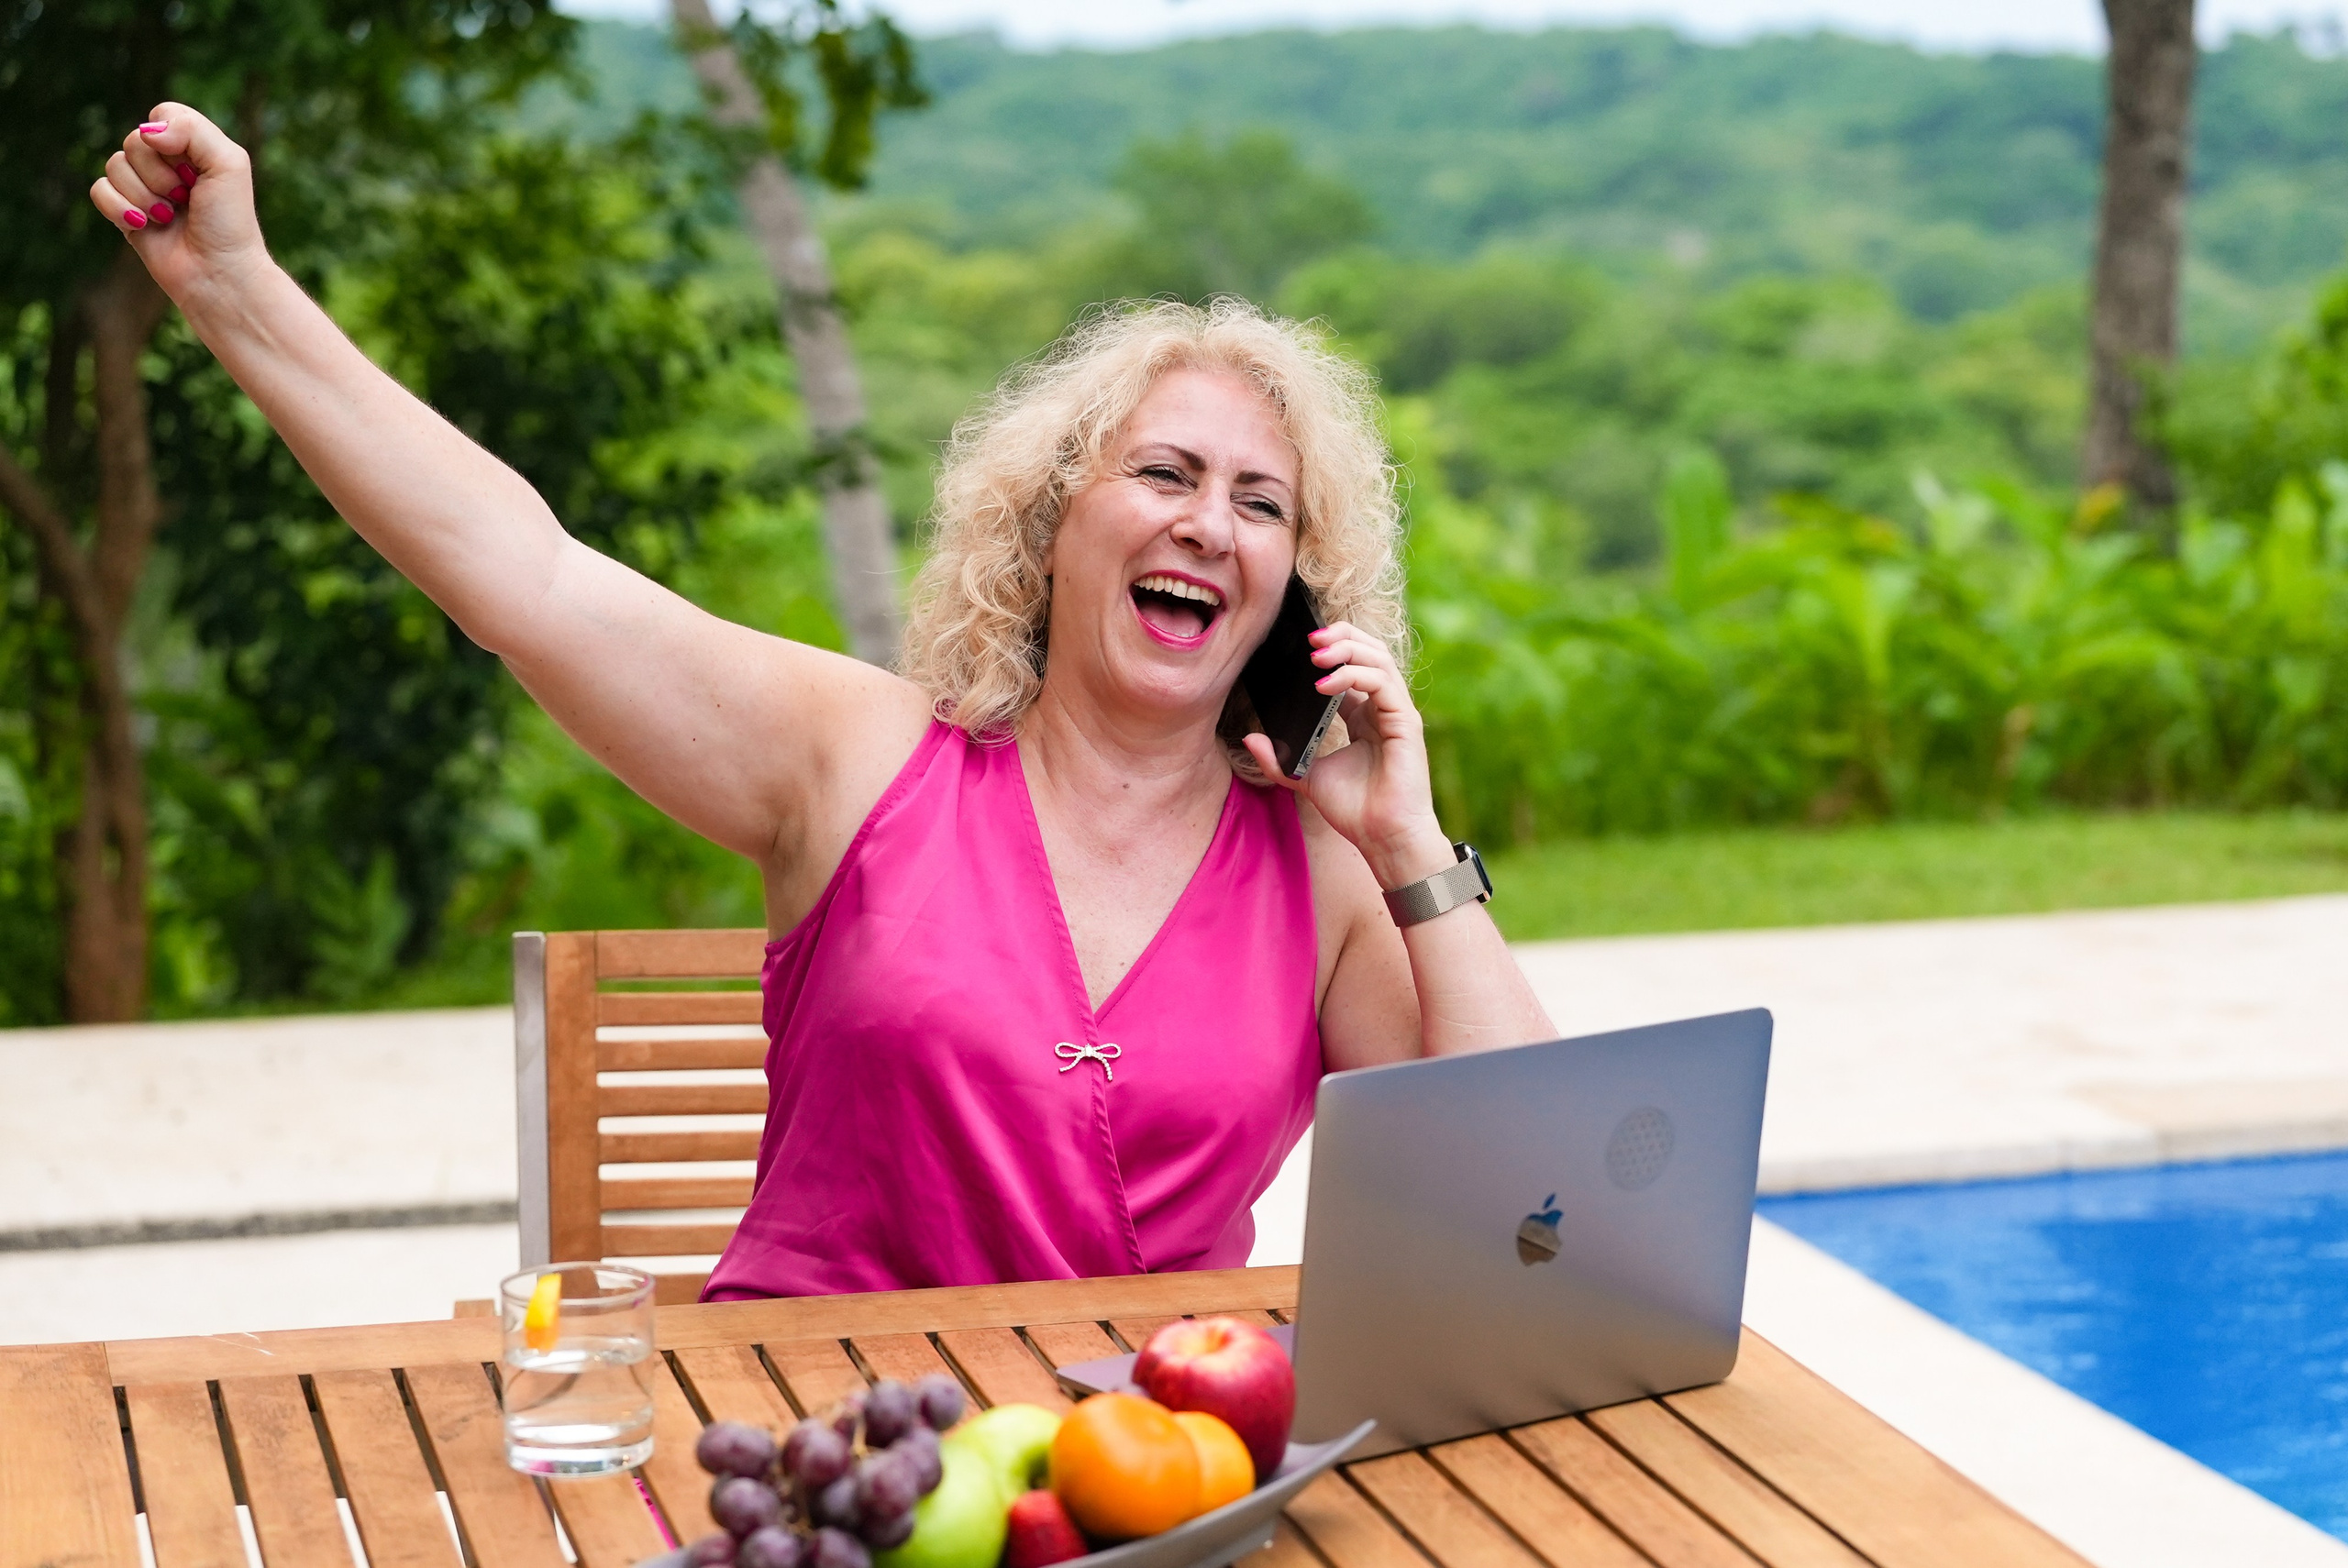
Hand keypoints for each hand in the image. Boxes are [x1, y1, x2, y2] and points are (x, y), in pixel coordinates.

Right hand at [87, 103, 266, 305]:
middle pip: (134, 141)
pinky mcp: (125, 211)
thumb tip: (146, 132)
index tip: (195, 170)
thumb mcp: (229, 164)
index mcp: (193, 147)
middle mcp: (166, 164)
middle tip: (186, 198)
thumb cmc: (229, 221)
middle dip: (159, 174)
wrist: (218, 273)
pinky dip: (120, 208)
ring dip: (143, 195)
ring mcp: (143, 187)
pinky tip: (144, 225)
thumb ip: (192, 130)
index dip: (172, 138)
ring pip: (114, 165)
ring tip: (169, 217)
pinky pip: (99, 190)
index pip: (162, 115)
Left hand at [1242, 622, 1453, 887]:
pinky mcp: (1405, 723)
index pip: (1352, 664)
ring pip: (1378, 660)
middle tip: (1309, 636)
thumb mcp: (1305, 777)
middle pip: (1369, 651)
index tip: (1300, 644)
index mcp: (1362, 714)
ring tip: (1315, 653)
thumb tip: (1249, 738)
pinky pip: (1382, 684)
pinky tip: (1324, 685)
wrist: (1382, 838)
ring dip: (1346, 649)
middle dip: (1340, 636)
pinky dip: (1353, 677)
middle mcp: (1382, 708)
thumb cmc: (1353, 809)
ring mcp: (1396, 713)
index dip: (1331, 647)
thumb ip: (1277, 759)